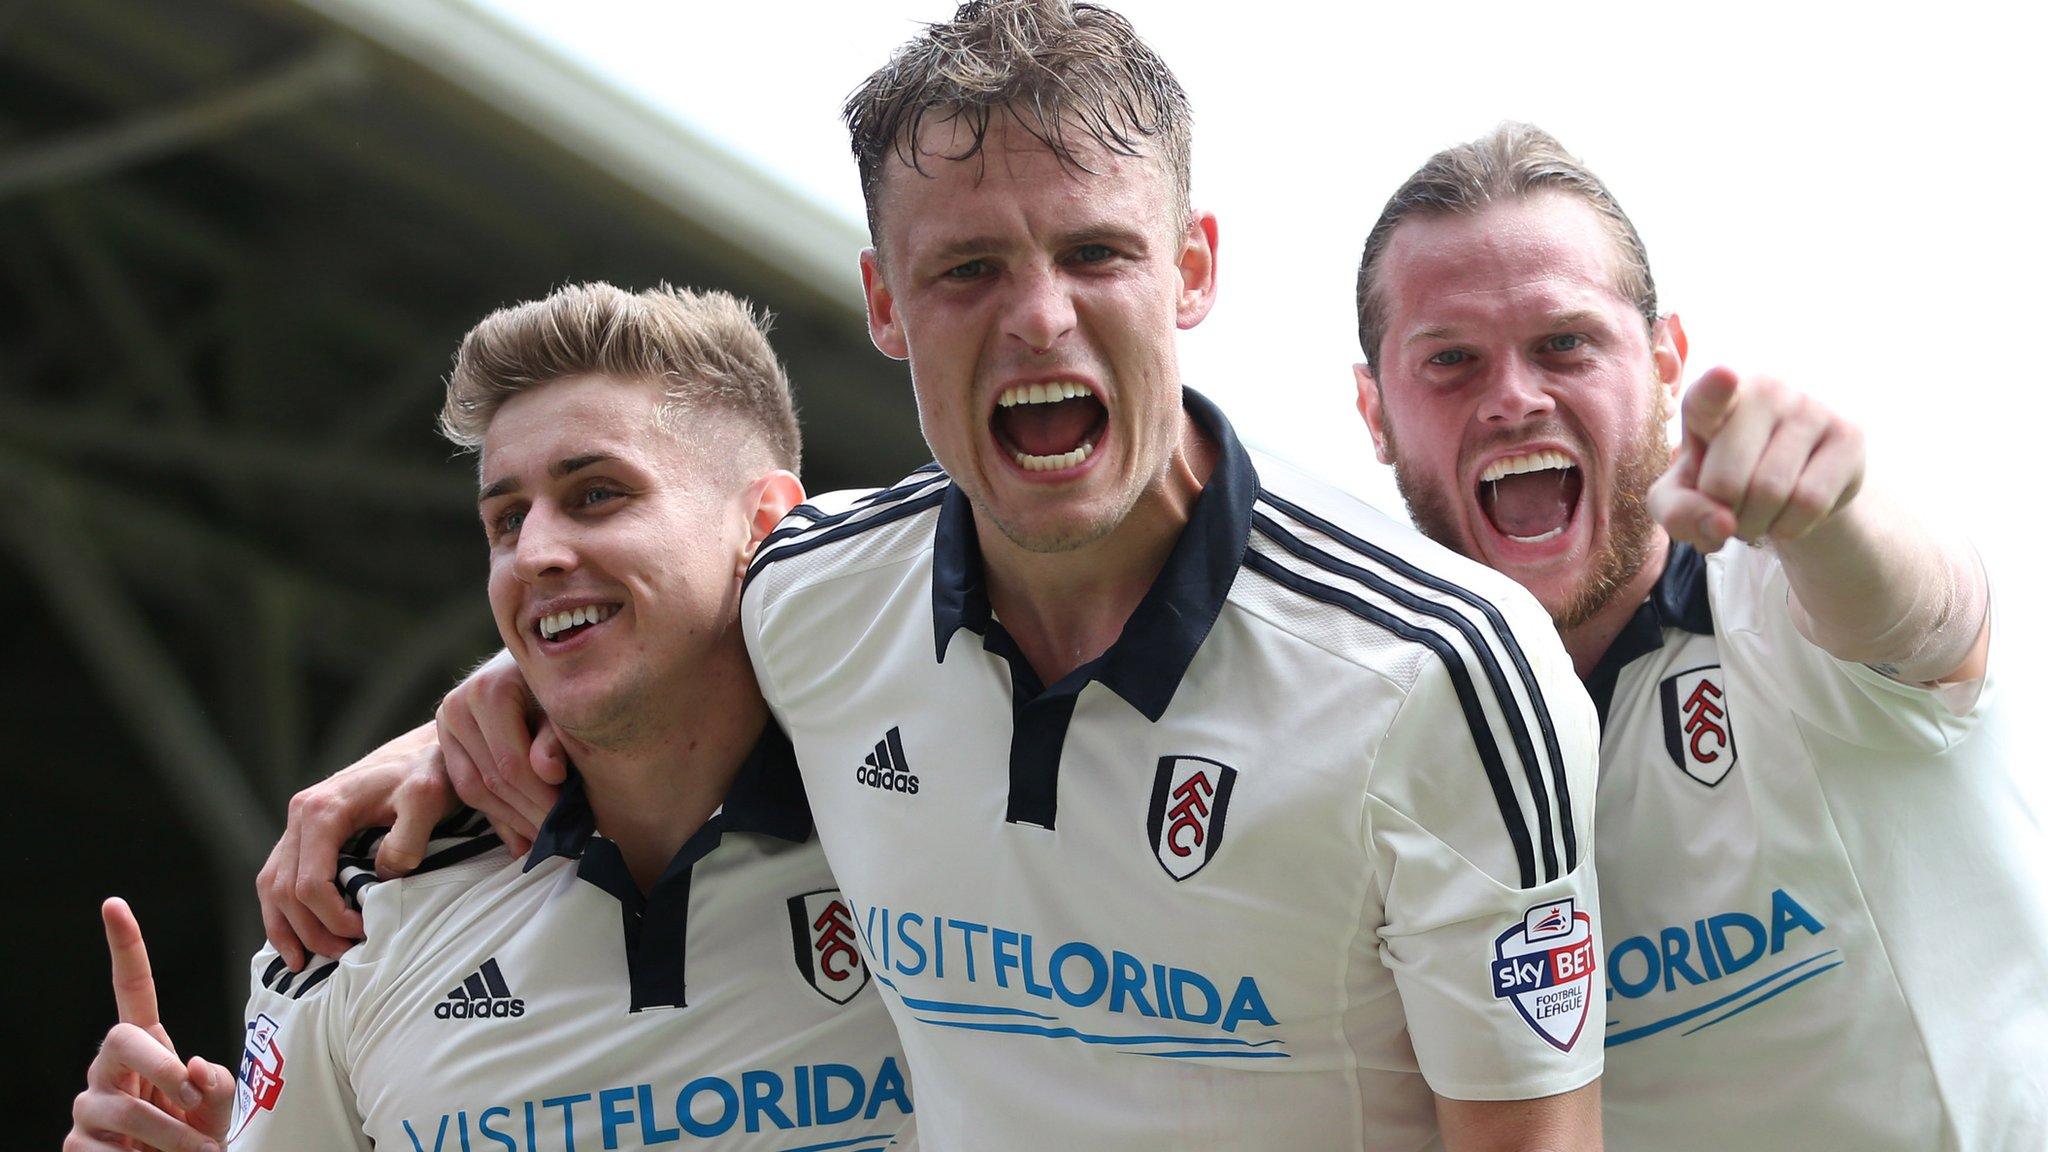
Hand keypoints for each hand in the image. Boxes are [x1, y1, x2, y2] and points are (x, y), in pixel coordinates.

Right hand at [66, 899, 234, 1151]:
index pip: (132, 989)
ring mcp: (89, 1104)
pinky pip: (111, 1149)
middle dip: (162, 1067)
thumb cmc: (192, 1136)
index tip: (114, 904)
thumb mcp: (215, 1107)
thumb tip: (195, 1069)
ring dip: (172, 1135)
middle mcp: (109, 1067)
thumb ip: (216, 1084)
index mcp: (145, 1046)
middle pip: (124, 1040)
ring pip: (127, 1109)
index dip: (124, 947)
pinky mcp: (78, 1142)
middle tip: (194, 1099)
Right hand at [257, 721, 452, 967]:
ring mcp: (297, 825)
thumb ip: (408, 837)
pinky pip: (277, 879)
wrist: (422, 754)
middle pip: (283, 890)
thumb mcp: (427, 799)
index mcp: (322, 809)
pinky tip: (294, 939)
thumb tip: (383, 876)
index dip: (331, 917)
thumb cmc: (426, 775)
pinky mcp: (304, 835)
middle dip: (309, 931)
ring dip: (285, 928)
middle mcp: (300, 815)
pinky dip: (281, 912)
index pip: (308, 882)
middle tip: (343, 956)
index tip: (362, 932)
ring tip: (306, 963)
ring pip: (271, 887)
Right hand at [436, 649, 565, 853]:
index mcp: (488, 692)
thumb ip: (556, 740)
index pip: (511, 763)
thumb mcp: (564, 707)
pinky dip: (496, 813)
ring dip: (512, 819)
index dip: (541, 798)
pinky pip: (464, 786)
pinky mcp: (444, 739)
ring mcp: (445, 723)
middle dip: (529, 813)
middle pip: (490, 778)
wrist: (535, 661)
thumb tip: (548, 773)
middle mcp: (457, 705)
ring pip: (473, 789)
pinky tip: (522, 835)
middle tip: (560, 837)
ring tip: (544, 838)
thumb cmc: (559, 683)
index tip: (569, 821)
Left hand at [1649, 367, 1864, 552]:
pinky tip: (1787, 516)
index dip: (1715, 387)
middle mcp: (1764, 391)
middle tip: (1728, 513)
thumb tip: (1721, 526)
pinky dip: (1790, 526)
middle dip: (1722, 516)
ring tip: (1756, 516)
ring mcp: (1810, 408)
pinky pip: (1810, 502)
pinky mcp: (1848, 435)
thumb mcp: (1684, 499)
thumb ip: (1679, 512)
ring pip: (1771, 493)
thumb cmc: (1724, 481)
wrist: (1789, 486)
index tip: (1724, 377)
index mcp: (1712, 398)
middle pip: (1728, 481)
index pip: (1709, 394)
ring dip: (1755, 525)